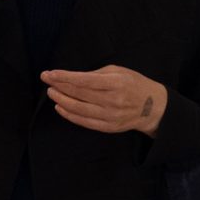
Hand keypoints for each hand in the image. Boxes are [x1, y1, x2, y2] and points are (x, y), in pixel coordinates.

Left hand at [43, 65, 168, 135]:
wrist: (152, 107)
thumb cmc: (134, 84)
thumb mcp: (119, 71)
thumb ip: (96, 74)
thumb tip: (71, 78)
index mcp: (116, 83)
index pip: (84, 80)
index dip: (64, 77)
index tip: (49, 74)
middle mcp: (113, 100)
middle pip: (78, 94)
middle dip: (58, 86)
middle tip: (46, 80)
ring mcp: (110, 116)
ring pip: (78, 109)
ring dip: (61, 100)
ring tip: (52, 93)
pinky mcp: (108, 127)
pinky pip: (83, 122)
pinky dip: (68, 115)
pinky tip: (60, 107)